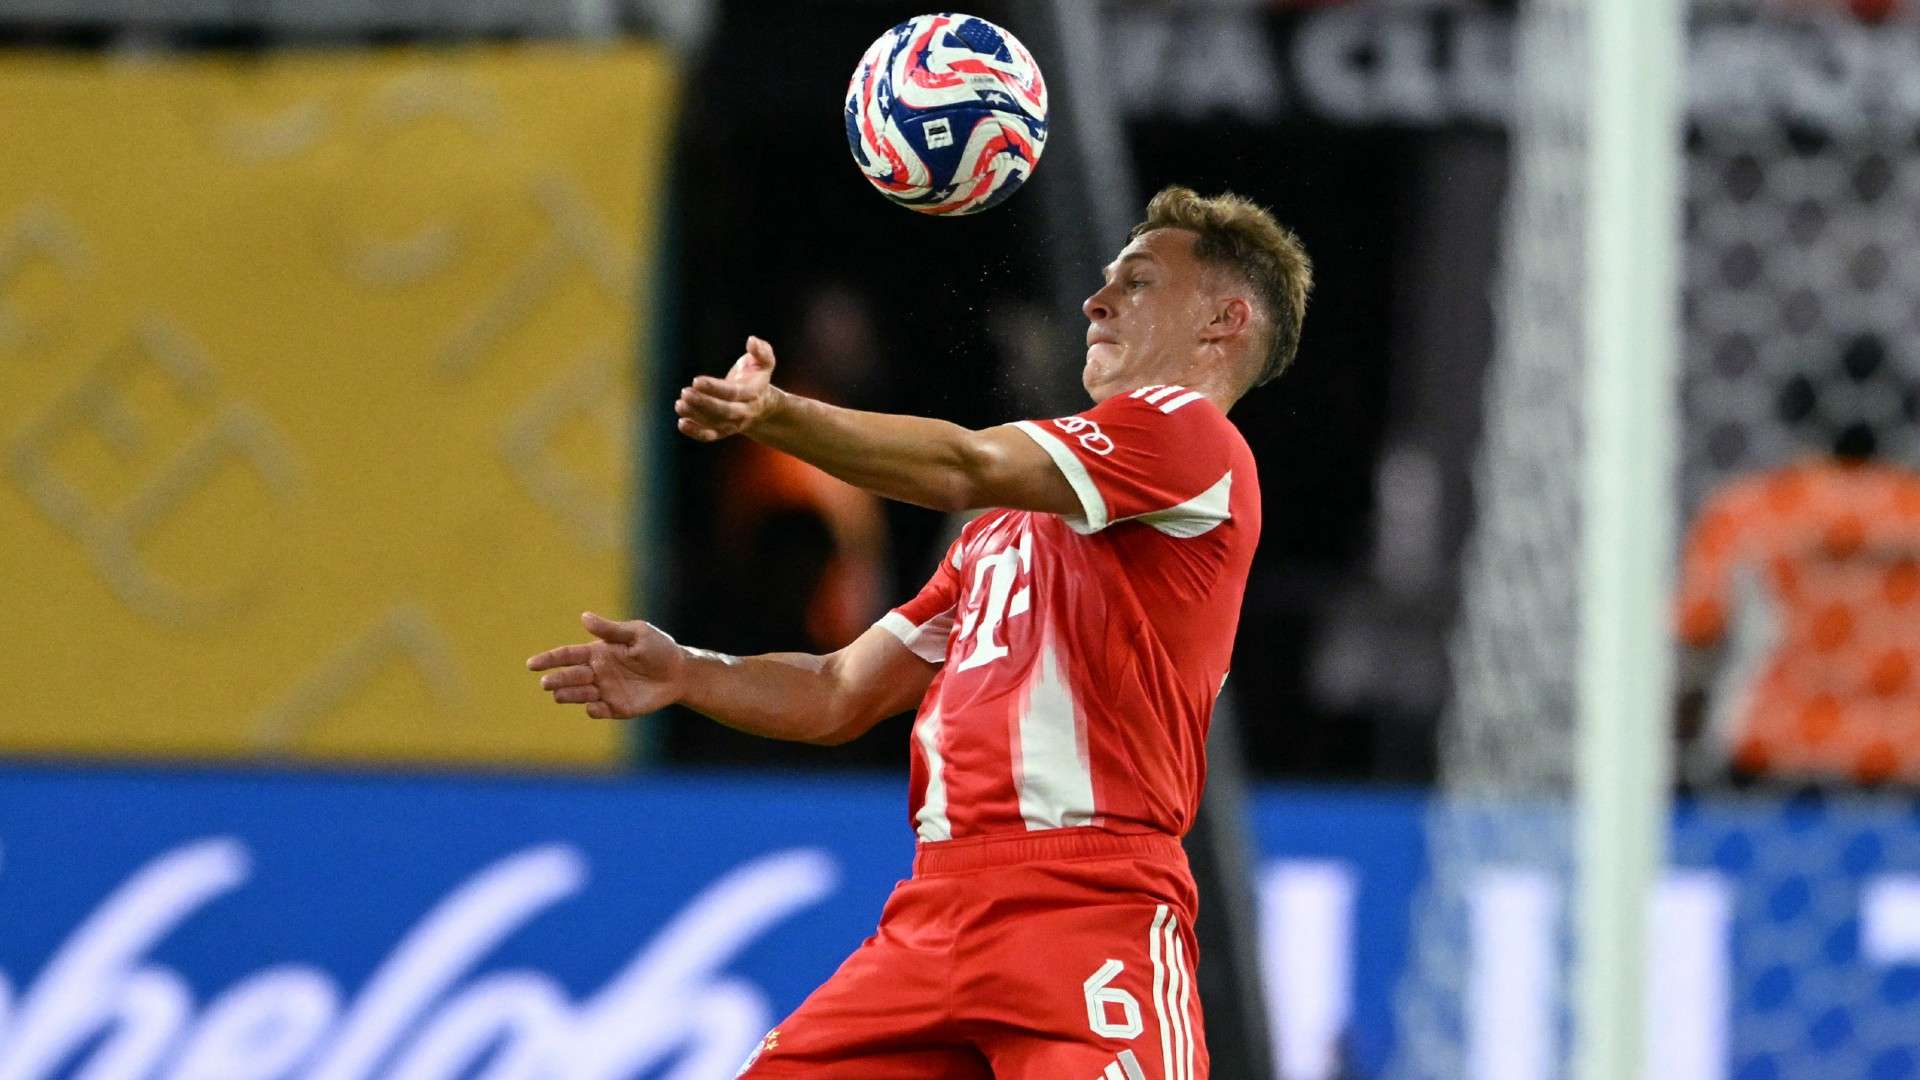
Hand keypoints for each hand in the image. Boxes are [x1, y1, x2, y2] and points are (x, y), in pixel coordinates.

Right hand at [526, 612, 686, 718]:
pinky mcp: (617, 708)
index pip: (567, 656)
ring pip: (578, 695)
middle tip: (546, 683)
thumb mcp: (637, 634)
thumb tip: (584, 617)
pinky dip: (593, 710)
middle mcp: (597, 673)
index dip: (549, 659)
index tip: (531, 664)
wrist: (680, 673)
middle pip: (569, 677)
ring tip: (559, 694)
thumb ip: (611, 630)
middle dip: (556, 680)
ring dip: (569, 695)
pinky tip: (594, 706)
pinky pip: (599, 712)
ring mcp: (605, 691)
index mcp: (598, 653)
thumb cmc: (658, 648)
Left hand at [675, 335, 779, 441]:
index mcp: (754, 393)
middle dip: (704, 403)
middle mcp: (745, 411)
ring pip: (716, 424)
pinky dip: (696, 432)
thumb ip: (761, 350)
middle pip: (725, 412)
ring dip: (696, 415)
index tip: (696, 380)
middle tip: (685, 393)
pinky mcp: (724, 431)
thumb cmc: (757, 376)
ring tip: (679, 404)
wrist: (761, 404)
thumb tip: (752, 341)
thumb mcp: (764, 361)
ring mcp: (734, 423)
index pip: (733, 393)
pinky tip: (682, 423)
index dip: (714, 388)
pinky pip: (711, 436)